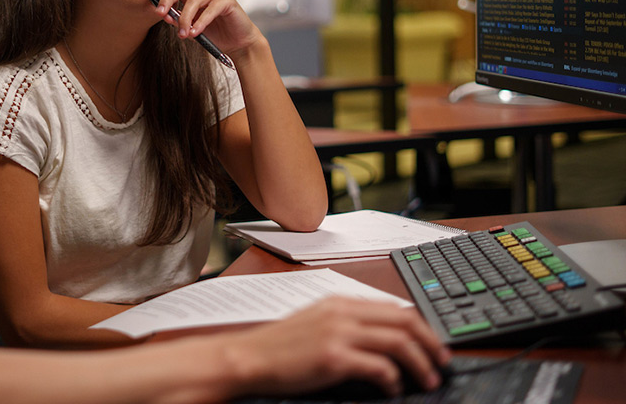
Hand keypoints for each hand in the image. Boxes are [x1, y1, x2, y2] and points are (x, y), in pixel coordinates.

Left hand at [140, 0, 260, 55]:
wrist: (237, 43)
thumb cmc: (213, 33)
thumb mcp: (190, 27)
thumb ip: (177, 19)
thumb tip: (164, 15)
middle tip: (159, 13)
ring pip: (194, 0)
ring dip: (185, 18)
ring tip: (182, 34)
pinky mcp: (228, 0)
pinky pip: (211, 9)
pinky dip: (201, 22)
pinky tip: (195, 33)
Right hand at [230, 298, 450, 397]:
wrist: (249, 358)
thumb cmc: (278, 347)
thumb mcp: (315, 323)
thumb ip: (346, 324)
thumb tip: (382, 338)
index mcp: (339, 302)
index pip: (394, 307)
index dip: (421, 326)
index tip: (433, 344)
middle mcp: (343, 313)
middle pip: (404, 320)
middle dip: (431, 342)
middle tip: (442, 362)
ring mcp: (339, 334)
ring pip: (399, 342)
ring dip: (420, 363)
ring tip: (428, 380)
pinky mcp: (334, 358)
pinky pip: (380, 368)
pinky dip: (394, 380)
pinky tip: (393, 390)